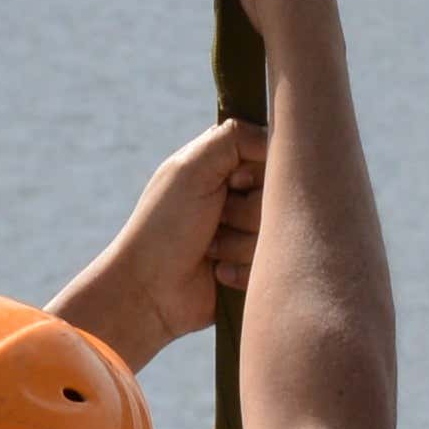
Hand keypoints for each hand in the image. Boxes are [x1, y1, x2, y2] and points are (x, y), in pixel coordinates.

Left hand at [52, 118, 265, 362]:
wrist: (148, 291)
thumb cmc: (164, 225)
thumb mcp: (191, 168)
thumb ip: (233, 138)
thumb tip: (277, 140)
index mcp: (225, 165)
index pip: (273, 155)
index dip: (258, 171)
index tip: (232, 182)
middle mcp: (241, 196)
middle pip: (281, 196)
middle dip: (246, 210)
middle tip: (215, 218)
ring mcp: (248, 234)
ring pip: (278, 232)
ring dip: (239, 243)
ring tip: (209, 248)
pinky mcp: (254, 269)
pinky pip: (274, 264)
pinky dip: (243, 269)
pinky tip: (216, 272)